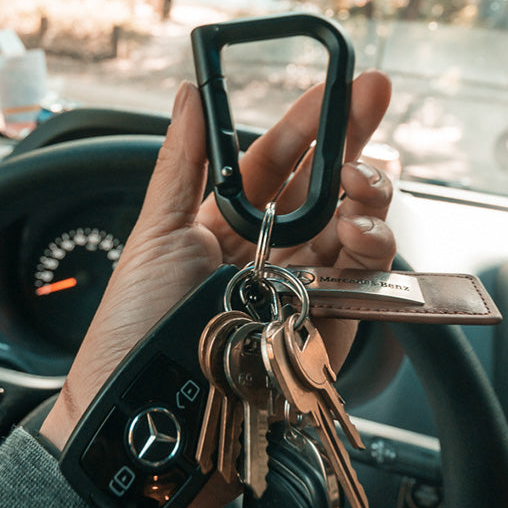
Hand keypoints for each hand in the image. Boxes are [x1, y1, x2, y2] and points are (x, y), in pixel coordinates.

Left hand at [41, 70, 395, 507]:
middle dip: (356, 144)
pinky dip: (375, 252)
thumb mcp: (154, 235)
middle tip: (372, 106)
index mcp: (226, 224)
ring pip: (358, 229)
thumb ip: (184, 162)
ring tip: (361, 191)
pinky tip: (364, 235)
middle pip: (328, 188)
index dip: (312, 121)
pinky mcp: (328, 331)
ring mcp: (304, 290)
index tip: (345, 84)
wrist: (148, 423)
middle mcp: (270, 253)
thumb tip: (191, 93)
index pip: (279, 161)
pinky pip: (367, 283)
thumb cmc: (132, 332)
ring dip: (369, 197)